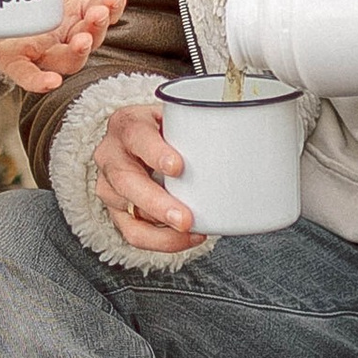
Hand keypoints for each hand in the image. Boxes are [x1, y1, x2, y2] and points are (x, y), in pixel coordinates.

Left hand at [0, 0, 147, 93]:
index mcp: (80, 9)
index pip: (105, 14)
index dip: (112, 8)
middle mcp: (64, 32)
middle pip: (89, 41)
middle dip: (97, 29)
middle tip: (98, 13)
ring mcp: (40, 47)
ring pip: (66, 62)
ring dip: (77, 54)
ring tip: (81, 39)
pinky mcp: (12, 57)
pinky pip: (28, 76)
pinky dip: (39, 82)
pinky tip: (50, 81)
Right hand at [91, 97, 198, 252]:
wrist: (140, 141)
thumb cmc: (163, 130)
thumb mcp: (177, 117)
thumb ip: (200, 124)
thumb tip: (248, 133)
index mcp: (127, 125)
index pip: (136, 136)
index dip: (154, 152)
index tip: (178, 167)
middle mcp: (111, 155)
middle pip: (126, 181)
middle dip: (157, 203)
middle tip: (185, 218)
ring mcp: (109, 185)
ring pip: (127, 212)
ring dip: (161, 228)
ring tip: (192, 231)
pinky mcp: (115, 211)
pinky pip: (133, 233)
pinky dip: (161, 240)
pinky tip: (186, 237)